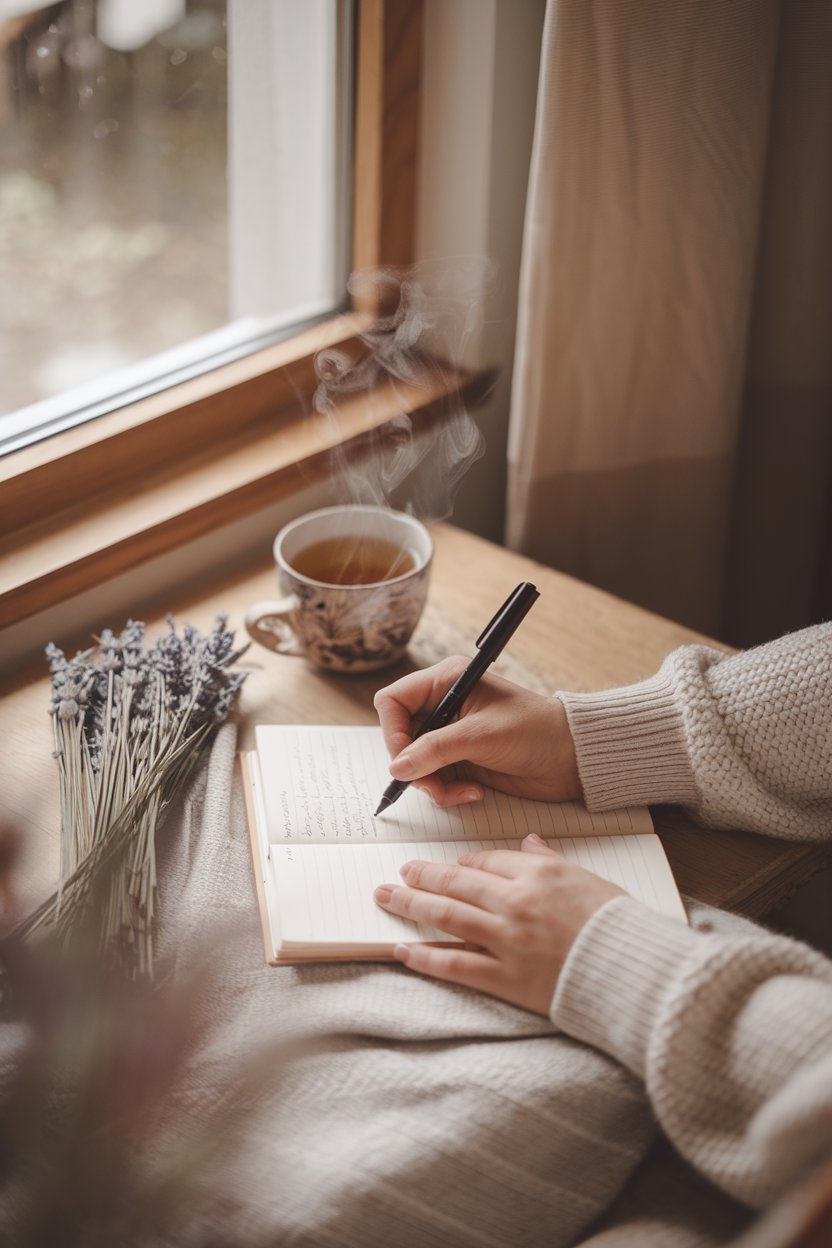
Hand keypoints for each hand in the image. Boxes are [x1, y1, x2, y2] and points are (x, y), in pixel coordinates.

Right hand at [373, 658, 581, 806]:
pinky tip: (473, 792)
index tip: (405, 760)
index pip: (393, 701)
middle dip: (413, 766)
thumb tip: (398, 767)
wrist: (571, 758)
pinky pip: (434, 780)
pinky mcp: (460, 761)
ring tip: (459, 793)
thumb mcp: (481, 735)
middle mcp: (444, 706)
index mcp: (447, 681)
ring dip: (432, 784)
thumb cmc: (536, 731)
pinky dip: (447, 792)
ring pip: (415, 763)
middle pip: (400, 736)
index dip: (393, 732)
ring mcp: (451, 735)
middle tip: (432, 784)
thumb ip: (435, 750)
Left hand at [374, 835, 623, 1014]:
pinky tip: (402, 950)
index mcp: (538, 873)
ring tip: (386, 897)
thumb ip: (550, 860)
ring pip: (446, 916)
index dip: (464, 862)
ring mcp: (507, 940)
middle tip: (401, 872)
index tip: (451, 865)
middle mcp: (516, 902)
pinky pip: (455, 965)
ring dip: (411, 904)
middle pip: (456, 882)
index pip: (488, 860)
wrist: (634, 973)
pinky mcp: (505, 978)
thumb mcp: (587, 879)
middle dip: (423, 875)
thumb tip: (529, 842)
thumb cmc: (617, 924)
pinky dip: (425, 957)